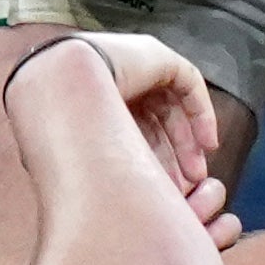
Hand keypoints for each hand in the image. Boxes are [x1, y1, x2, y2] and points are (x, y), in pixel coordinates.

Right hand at [58, 28, 234, 215]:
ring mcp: (135, 66)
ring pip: (173, 108)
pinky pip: (188, 84)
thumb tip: (105, 209)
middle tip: (185, 186)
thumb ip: (96, 169)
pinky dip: (201, 113)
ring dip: (187, 142)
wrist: (57, 81)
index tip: (163, 192)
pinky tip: (207, 144)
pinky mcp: (158, 56)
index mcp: (89, 100)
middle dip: (170, 157)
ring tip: (197, 174)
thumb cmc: (58, 125)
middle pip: (152, 123)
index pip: (127, 134)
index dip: (147, 164)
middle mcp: (112, 81)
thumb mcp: (81, 153)